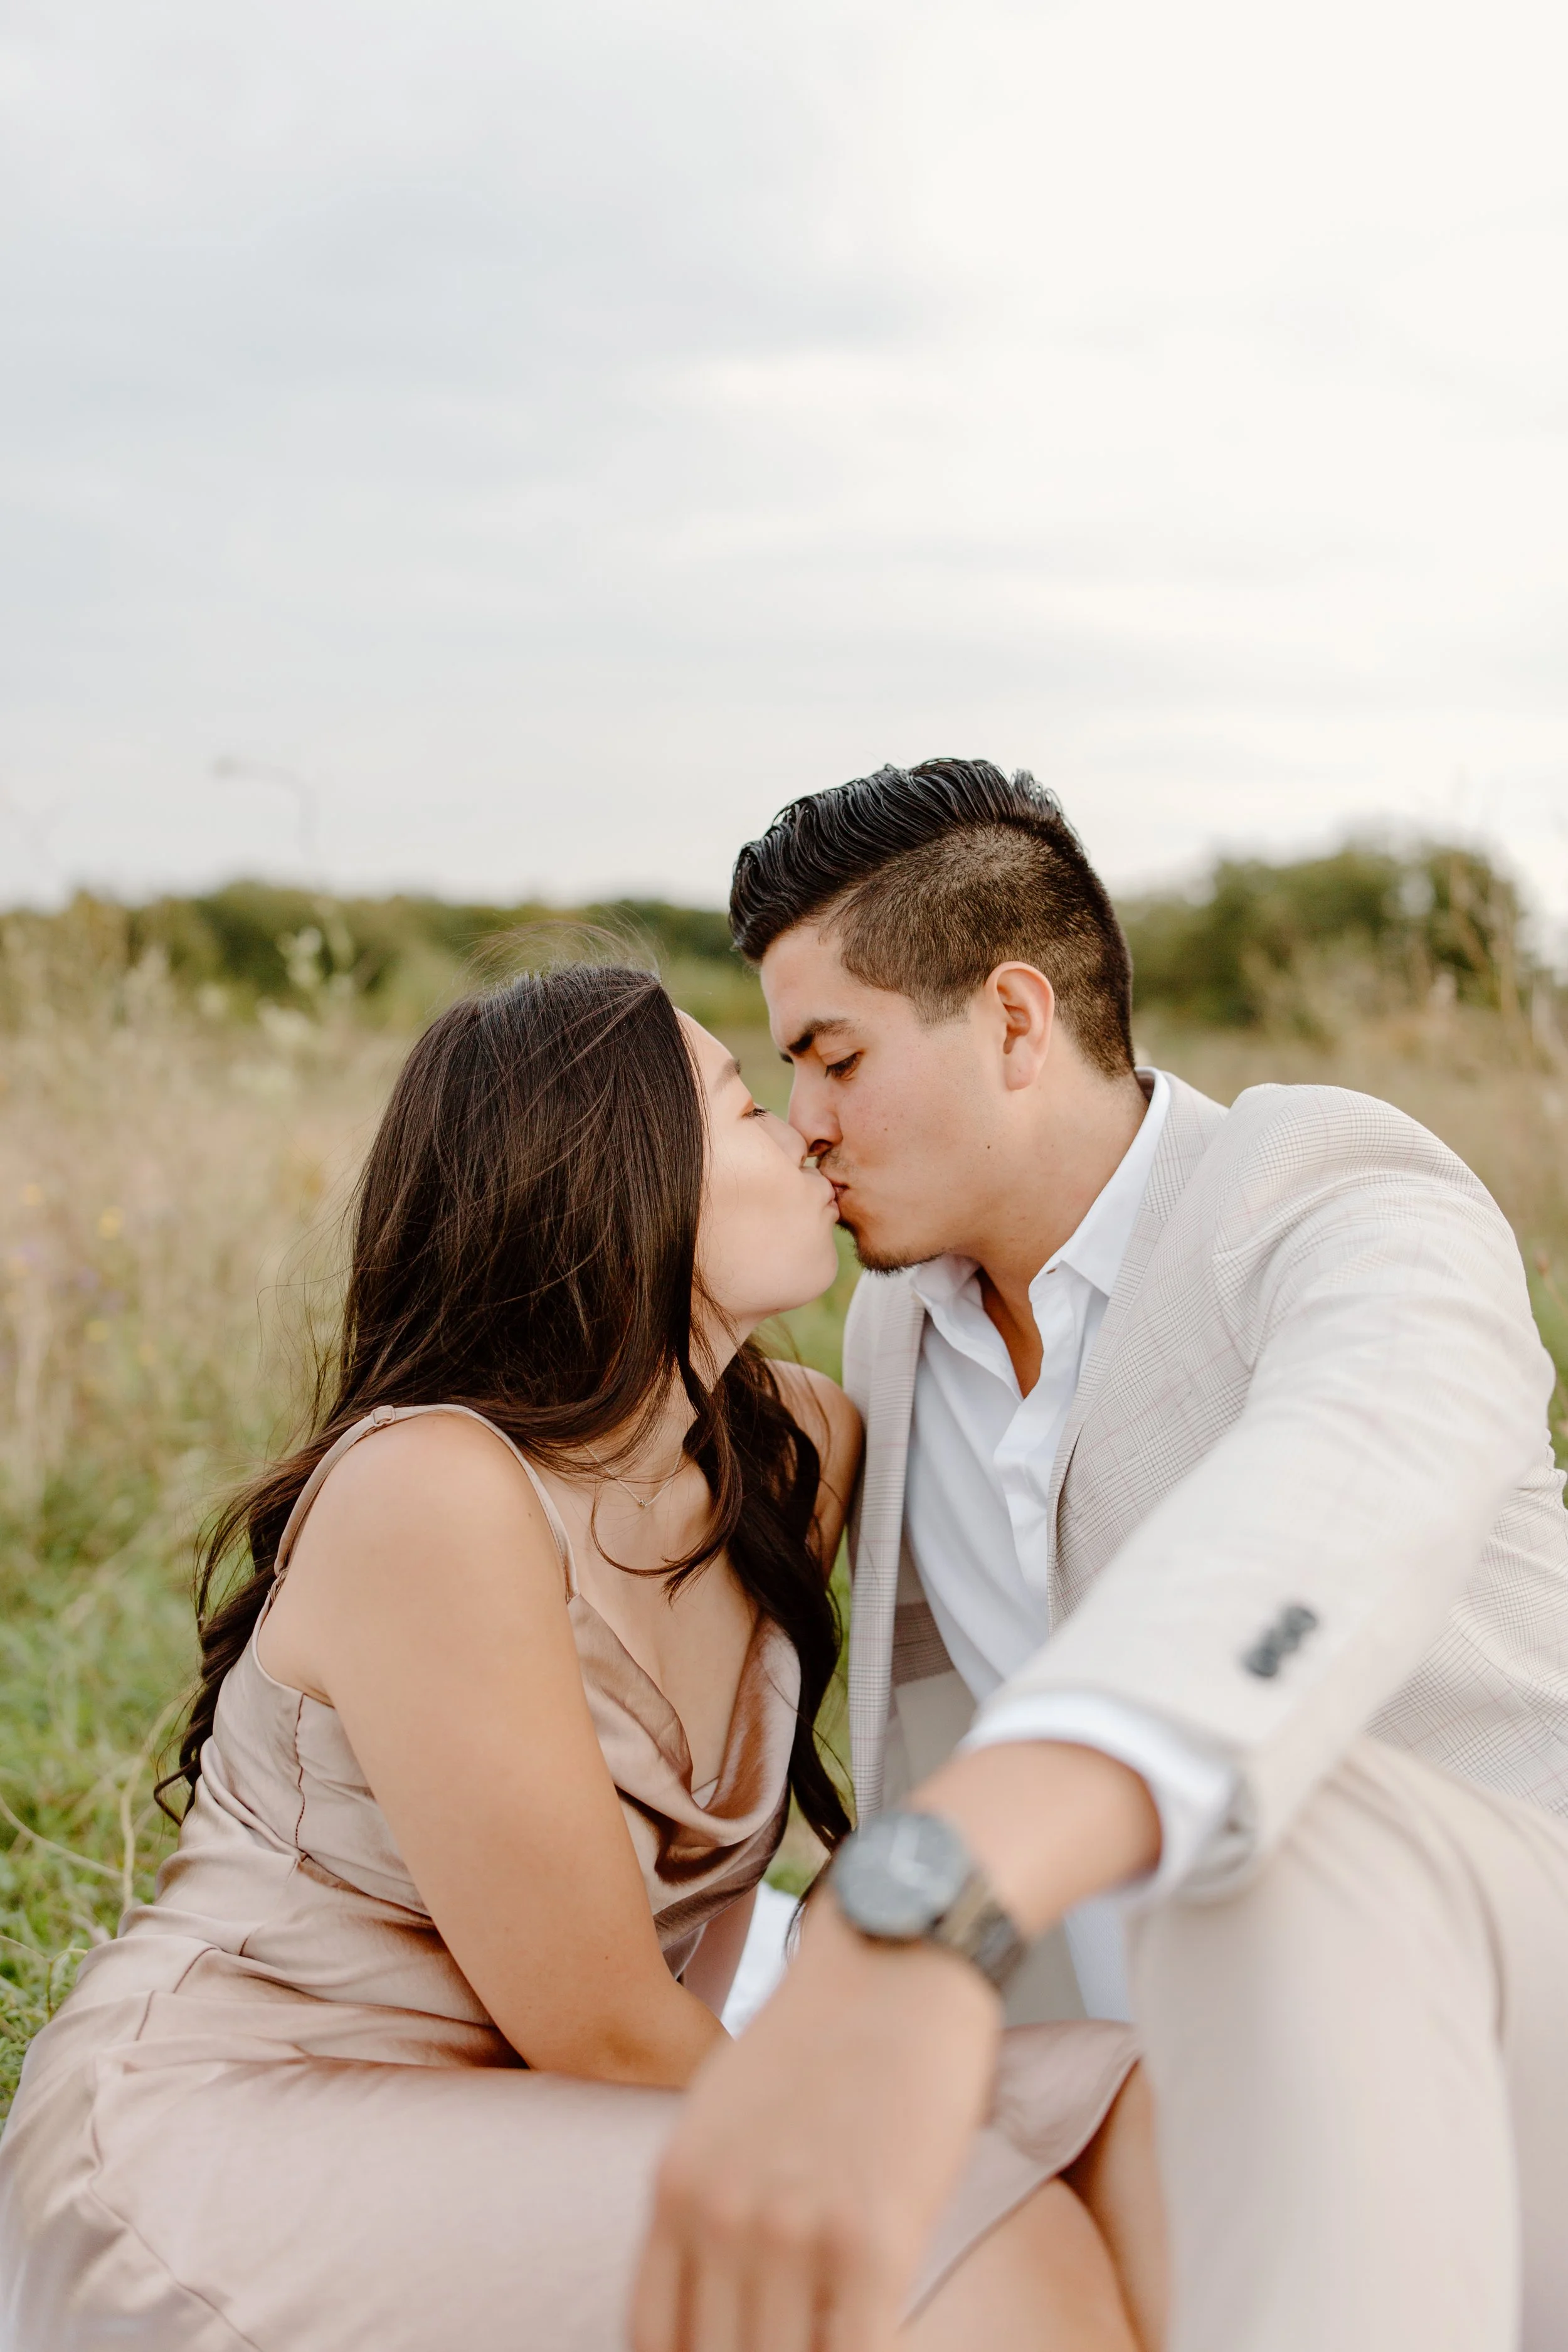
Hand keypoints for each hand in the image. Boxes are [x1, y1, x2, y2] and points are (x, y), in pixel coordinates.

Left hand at [631, 1897, 1000, 2351]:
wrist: (898, 1953)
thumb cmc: (823, 2035)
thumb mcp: (722, 2112)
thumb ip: (704, 2202)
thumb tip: (707, 2292)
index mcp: (677, 2188)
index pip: (655, 2342)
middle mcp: (720, 2217)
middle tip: (792, 2347)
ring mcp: (794, 2231)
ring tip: (834, 2343)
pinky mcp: (875, 2241)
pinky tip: (876, 2342)